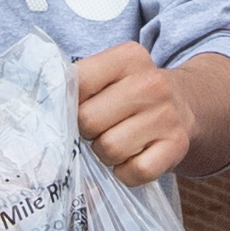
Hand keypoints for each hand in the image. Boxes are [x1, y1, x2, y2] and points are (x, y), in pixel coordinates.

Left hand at [69, 40, 197, 186]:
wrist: (187, 105)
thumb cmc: (131, 94)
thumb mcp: (110, 74)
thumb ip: (78, 83)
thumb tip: (42, 108)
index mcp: (128, 57)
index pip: (77, 82)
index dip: (70, 102)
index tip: (81, 106)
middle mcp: (151, 83)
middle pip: (88, 120)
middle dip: (87, 131)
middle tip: (100, 128)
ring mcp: (166, 116)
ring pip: (109, 149)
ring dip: (105, 154)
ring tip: (117, 142)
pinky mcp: (176, 146)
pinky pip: (135, 172)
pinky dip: (126, 173)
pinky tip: (132, 158)